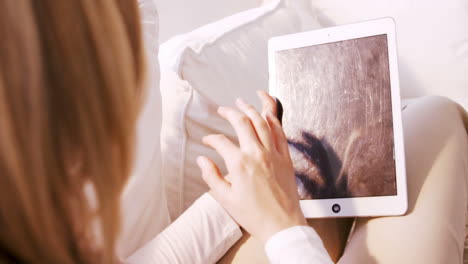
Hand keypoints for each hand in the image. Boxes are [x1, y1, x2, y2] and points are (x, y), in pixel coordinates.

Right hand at [197, 91, 306, 243]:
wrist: (281, 224)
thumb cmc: (253, 215)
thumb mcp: (225, 199)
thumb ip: (211, 176)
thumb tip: (202, 160)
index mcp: (239, 164)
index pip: (220, 142)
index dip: (210, 139)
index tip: (207, 141)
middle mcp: (256, 154)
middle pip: (242, 123)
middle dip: (230, 112)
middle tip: (223, 109)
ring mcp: (273, 154)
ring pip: (262, 122)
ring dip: (251, 108)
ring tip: (243, 101)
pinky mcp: (285, 157)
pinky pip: (280, 132)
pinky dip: (273, 119)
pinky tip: (267, 113)